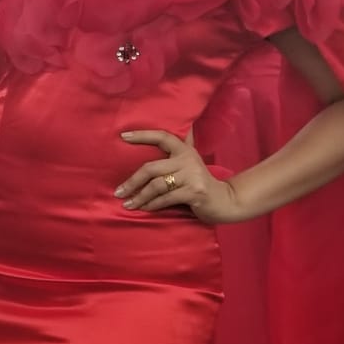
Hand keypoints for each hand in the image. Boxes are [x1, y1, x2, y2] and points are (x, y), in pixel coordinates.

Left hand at [116, 130, 243, 224]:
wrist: (225, 201)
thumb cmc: (199, 183)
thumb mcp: (188, 165)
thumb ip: (177, 152)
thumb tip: (167, 135)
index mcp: (184, 150)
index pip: (162, 137)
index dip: (142, 135)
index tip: (123, 136)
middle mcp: (188, 160)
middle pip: (151, 168)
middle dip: (132, 181)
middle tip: (118, 192)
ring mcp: (193, 176)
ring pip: (157, 185)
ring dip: (139, 197)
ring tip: (128, 204)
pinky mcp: (195, 192)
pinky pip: (166, 199)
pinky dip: (152, 205)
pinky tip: (144, 208)